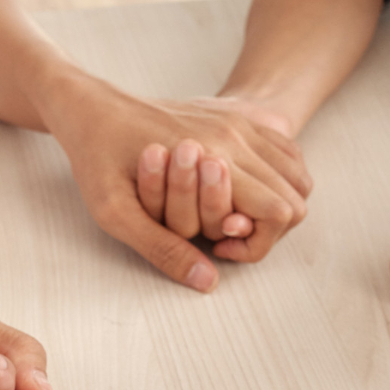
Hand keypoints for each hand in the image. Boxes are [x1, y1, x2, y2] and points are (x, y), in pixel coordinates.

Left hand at [44, 80, 312, 289]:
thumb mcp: (116, 214)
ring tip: (235, 213)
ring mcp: (241, 123)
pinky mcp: (237, 118)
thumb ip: (162, 250)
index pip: (280, 212)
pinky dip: (279, 180)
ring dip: (277, 204)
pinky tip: (245, 192)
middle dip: (267, 228)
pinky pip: (287, 153)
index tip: (216, 243)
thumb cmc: (99, 159)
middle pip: (296, 197)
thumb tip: (208, 282)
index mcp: (214, 156)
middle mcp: (237, 136)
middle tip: (223, 233)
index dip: (255, 242)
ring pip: (298, 176)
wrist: (90, 107)